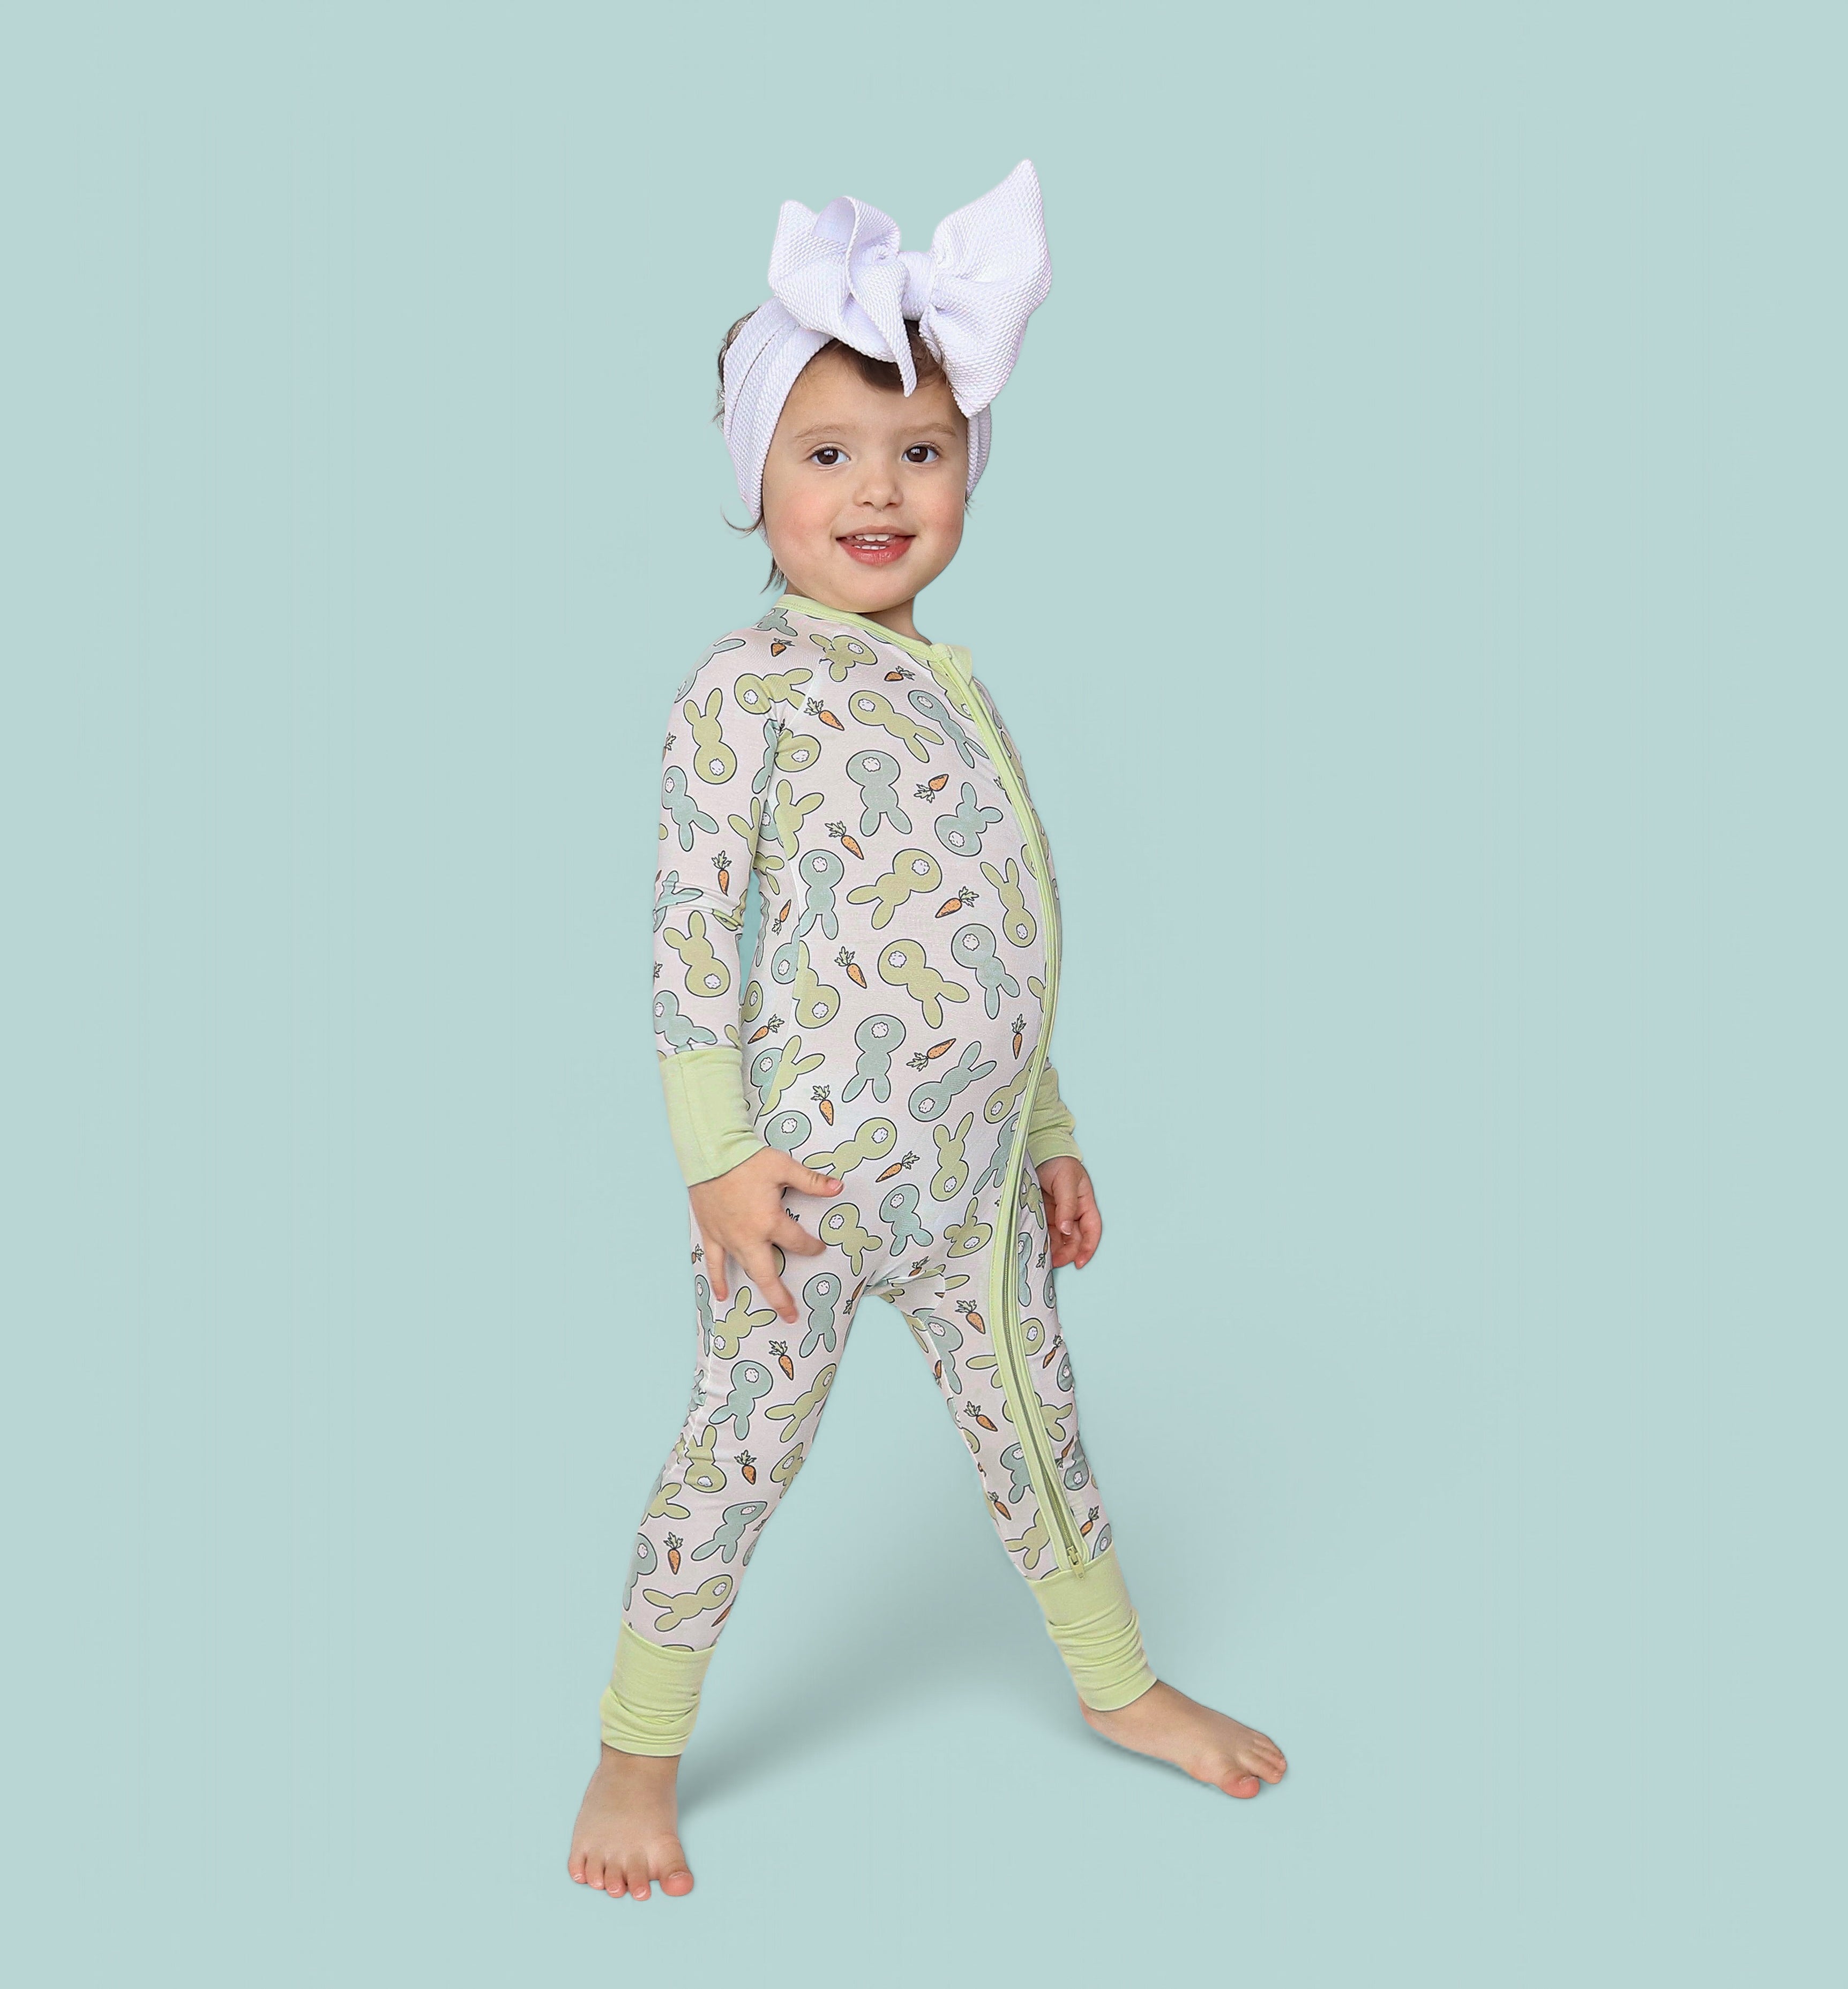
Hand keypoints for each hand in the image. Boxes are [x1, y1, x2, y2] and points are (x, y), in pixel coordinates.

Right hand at [689, 1146, 842, 1323]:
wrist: (710, 1154)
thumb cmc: (748, 1160)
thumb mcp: (784, 1167)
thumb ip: (812, 1182)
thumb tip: (839, 1187)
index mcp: (769, 1221)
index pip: (797, 1242)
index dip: (811, 1247)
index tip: (819, 1248)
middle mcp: (749, 1236)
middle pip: (768, 1274)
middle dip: (781, 1296)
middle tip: (793, 1315)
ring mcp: (728, 1238)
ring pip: (746, 1270)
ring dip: (760, 1289)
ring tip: (772, 1308)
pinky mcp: (712, 1235)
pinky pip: (715, 1263)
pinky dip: (718, 1279)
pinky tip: (723, 1295)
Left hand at [1037, 1156, 1100, 1268]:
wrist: (1039, 1151)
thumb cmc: (1058, 1162)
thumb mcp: (1066, 1181)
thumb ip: (1067, 1205)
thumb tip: (1066, 1230)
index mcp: (1085, 1204)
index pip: (1092, 1230)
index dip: (1088, 1248)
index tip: (1079, 1262)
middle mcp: (1073, 1213)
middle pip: (1075, 1239)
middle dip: (1067, 1253)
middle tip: (1054, 1261)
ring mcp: (1057, 1215)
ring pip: (1059, 1239)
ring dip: (1054, 1250)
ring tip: (1043, 1258)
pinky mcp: (1043, 1215)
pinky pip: (1045, 1232)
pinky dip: (1042, 1241)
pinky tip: (1036, 1247)